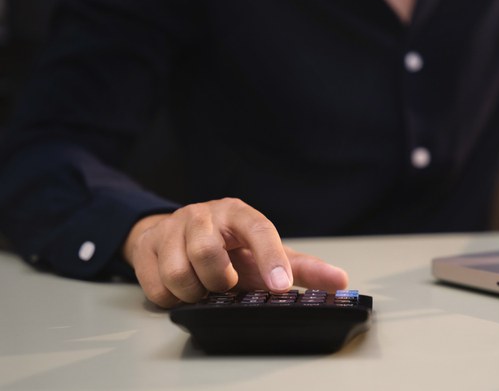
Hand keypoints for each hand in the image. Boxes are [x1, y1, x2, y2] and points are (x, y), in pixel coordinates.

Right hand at [123, 198, 348, 307]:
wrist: (177, 237)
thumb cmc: (230, 248)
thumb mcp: (264, 255)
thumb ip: (301, 269)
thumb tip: (341, 281)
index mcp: (238, 213)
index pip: (258, 229)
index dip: (271, 257)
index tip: (281, 287)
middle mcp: (203, 214)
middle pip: (207, 252)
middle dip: (218, 280)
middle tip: (225, 284)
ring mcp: (171, 228)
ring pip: (177, 272)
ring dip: (194, 291)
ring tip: (203, 287)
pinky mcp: (145, 247)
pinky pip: (156, 287)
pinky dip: (172, 297)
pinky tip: (181, 288)